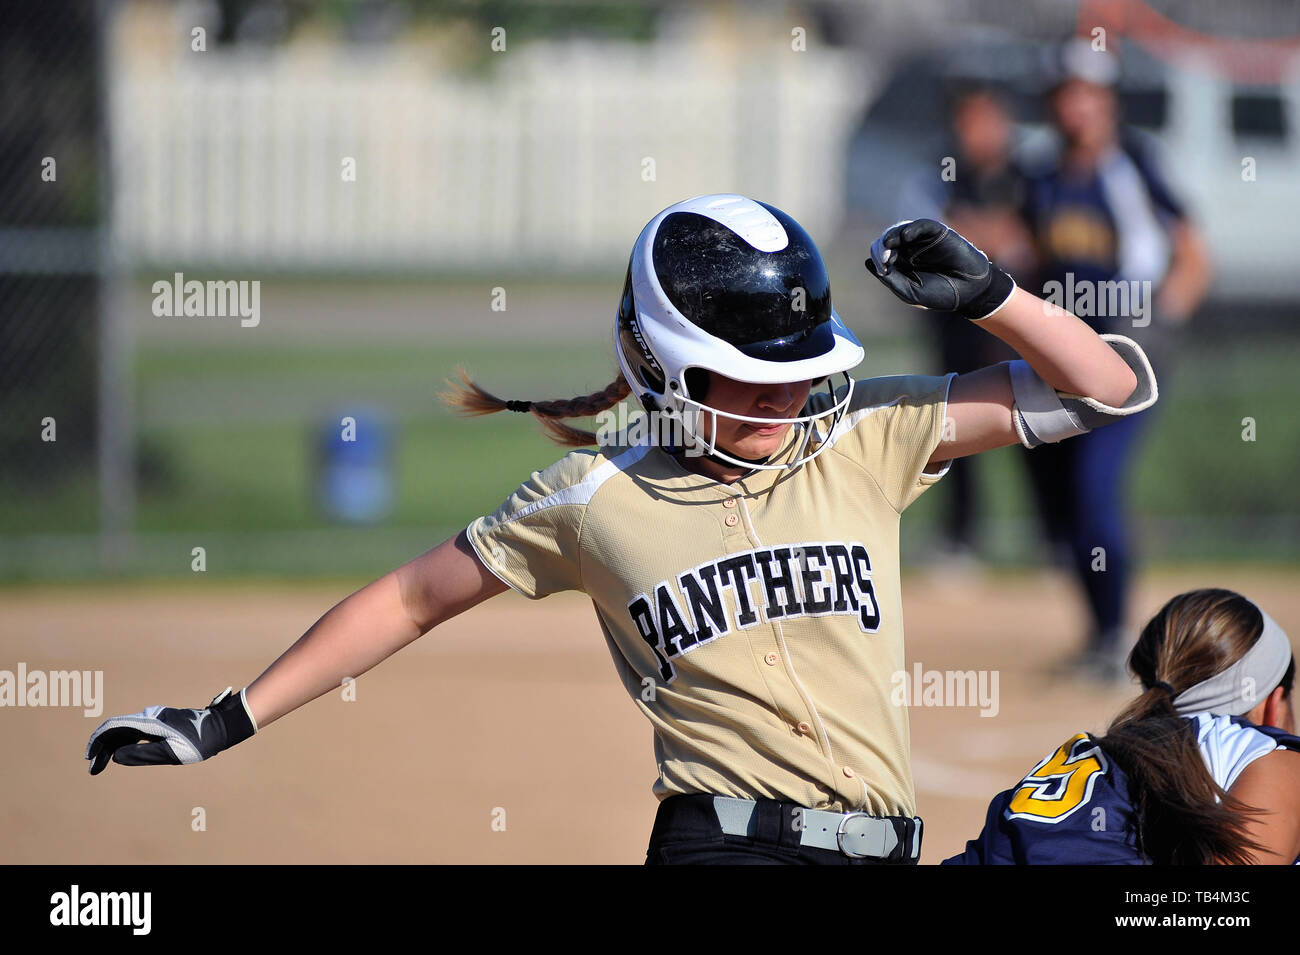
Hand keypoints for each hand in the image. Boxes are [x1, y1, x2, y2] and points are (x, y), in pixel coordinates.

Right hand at [85, 686, 256, 774]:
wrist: (220, 727)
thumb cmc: (199, 742)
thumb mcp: (172, 753)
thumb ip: (143, 755)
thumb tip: (116, 757)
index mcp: (149, 722)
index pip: (113, 727)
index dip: (97, 742)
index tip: (89, 758)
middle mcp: (149, 717)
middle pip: (115, 730)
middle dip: (101, 748)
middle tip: (93, 769)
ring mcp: (154, 719)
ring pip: (124, 731)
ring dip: (110, 747)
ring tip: (100, 766)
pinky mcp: (159, 724)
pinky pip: (134, 732)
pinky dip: (122, 744)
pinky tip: (117, 756)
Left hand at [866, 218, 1015, 319]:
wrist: (970, 291)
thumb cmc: (941, 294)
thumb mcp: (911, 292)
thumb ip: (891, 279)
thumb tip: (868, 263)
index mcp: (900, 264)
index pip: (881, 254)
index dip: (878, 257)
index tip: (883, 268)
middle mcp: (909, 250)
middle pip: (888, 240)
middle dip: (882, 247)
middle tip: (884, 257)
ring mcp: (923, 240)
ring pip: (901, 230)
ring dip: (892, 236)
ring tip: (889, 245)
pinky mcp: (938, 233)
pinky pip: (922, 225)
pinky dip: (912, 228)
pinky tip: (905, 236)